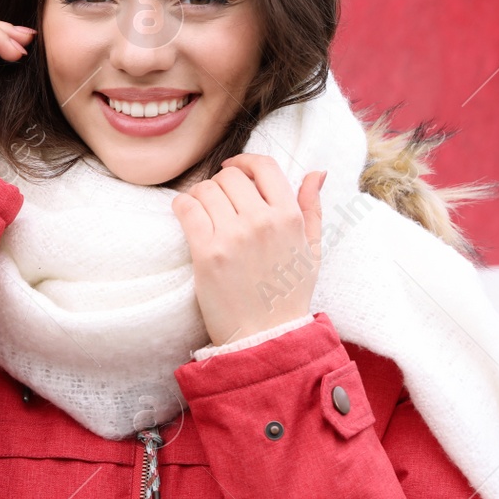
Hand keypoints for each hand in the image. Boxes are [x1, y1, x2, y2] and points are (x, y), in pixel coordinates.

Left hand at [170, 154, 327, 346]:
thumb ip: (312, 208)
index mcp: (289, 217)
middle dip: (221, 185)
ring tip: (203, 214)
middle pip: (230, 177)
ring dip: (200, 197)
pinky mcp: (207, 252)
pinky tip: (186, 215)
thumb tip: (316, 172)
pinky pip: (187, 208)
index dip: (244, 161)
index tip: (233, 168)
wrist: (266, 336)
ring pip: (206, 189)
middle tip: (218, 204)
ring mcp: (234, 236)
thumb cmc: (288, 295)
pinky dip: (182, 206)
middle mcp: (263, 221)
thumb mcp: (311, 250)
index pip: (264, 166)